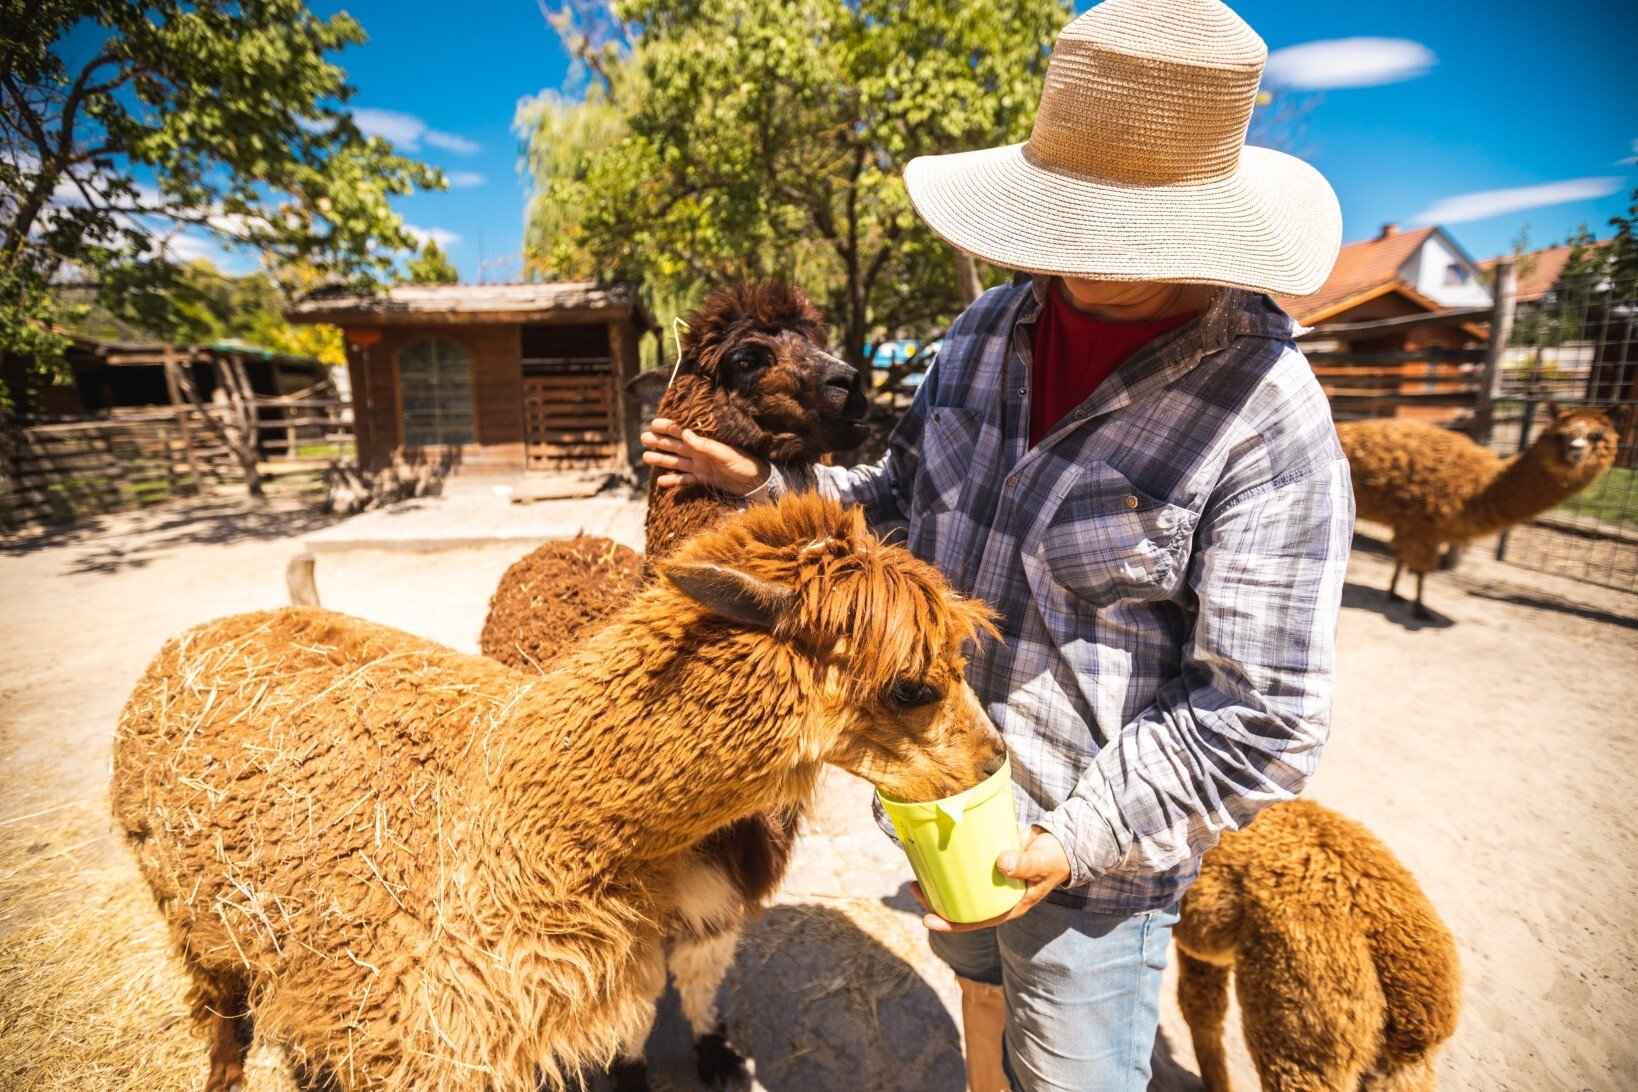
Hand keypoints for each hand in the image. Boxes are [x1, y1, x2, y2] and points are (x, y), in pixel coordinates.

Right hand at [641, 418, 768, 494]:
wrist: (756, 482)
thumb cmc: (744, 463)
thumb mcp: (725, 453)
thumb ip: (704, 445)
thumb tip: (684, 433)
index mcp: (705, 443)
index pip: (683, 432)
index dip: (668, 427)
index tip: (653, 424)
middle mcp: (700, 453)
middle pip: (676, 446)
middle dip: (660, 442)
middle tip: (644, 438)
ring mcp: (701, 466)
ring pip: (677, 462)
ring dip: (662, 460)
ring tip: (646, 457)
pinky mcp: (704, 479)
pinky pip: (685, 480)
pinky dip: (674, 481)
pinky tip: (661, 482)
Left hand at [917, 826, 1071, 933]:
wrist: (1060, 841)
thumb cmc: (1053, 858)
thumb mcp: (1042, 863)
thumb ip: (1025, 864)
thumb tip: (1002, 864)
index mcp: (1008, 906)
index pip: (977, 921)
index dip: (952, 924)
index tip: (927, 920)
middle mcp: (995, 897)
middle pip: (962, 905)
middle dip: (936, 901)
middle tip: (913, 888)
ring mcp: (991, 881)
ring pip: (961, 887)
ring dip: (939, 883)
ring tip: (916, 875)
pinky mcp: (988, 863)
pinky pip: (967, 868)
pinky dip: (952, 864)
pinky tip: (934, 855)